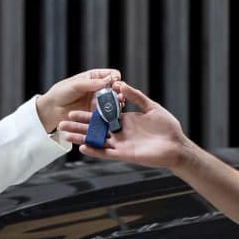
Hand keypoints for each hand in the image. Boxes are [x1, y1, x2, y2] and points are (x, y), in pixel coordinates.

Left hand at [36, 68, 121, 132]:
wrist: (52, 109)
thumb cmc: (60, 93)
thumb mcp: (75, 84)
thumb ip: (91, 83)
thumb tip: (108, 80)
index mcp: (94, 77)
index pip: (110, 74)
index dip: (115, 78)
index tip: (115, 82)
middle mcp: (98, 89)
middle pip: (114, 88)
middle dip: (119, 90)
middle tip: (120, 93)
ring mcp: (98, 101)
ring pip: (113, 100)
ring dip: (118, 101)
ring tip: (119, 103)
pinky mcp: (96, 113)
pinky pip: (107, 112)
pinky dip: (112, 112)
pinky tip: (113, 112)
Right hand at [58, 81, 187, 168]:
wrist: (177, 144)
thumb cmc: (167, 126)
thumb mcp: (151, 107)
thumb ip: (136, 96)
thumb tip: (120, 84)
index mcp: (124, 121)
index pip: (100, 117)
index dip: (86, 115)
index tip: (72, 111)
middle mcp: (119, 133)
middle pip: (94, 129)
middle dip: (78, 127)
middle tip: (62, 123)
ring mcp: (121, 144)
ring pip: (96, 141)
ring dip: (81, 139)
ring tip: (66, 136)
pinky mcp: (125, 154)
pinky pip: (106, 153)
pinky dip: (95, 151)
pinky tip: (83, 147)